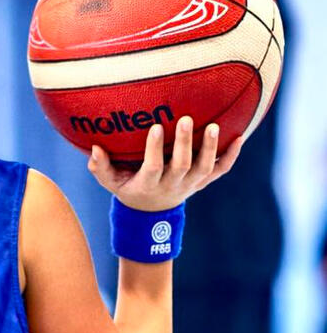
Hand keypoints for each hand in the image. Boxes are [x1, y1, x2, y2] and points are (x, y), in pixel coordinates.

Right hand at [87, 116, 242, 211]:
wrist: (152, 213)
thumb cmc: (128, 188)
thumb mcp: (110, 182)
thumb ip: (100, 167)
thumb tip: (94, 148)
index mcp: (148, 184)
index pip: (153, 167)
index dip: (155, 149)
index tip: (157, 127)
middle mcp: (172, 185)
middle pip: (182, 165)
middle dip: (185, 143)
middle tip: (186, 119)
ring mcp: (190, 184)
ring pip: (203, 168)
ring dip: (209, 148)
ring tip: (214, 125)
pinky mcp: (203, 181)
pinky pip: (220, 170)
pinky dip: (231, 155)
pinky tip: (239, 136)